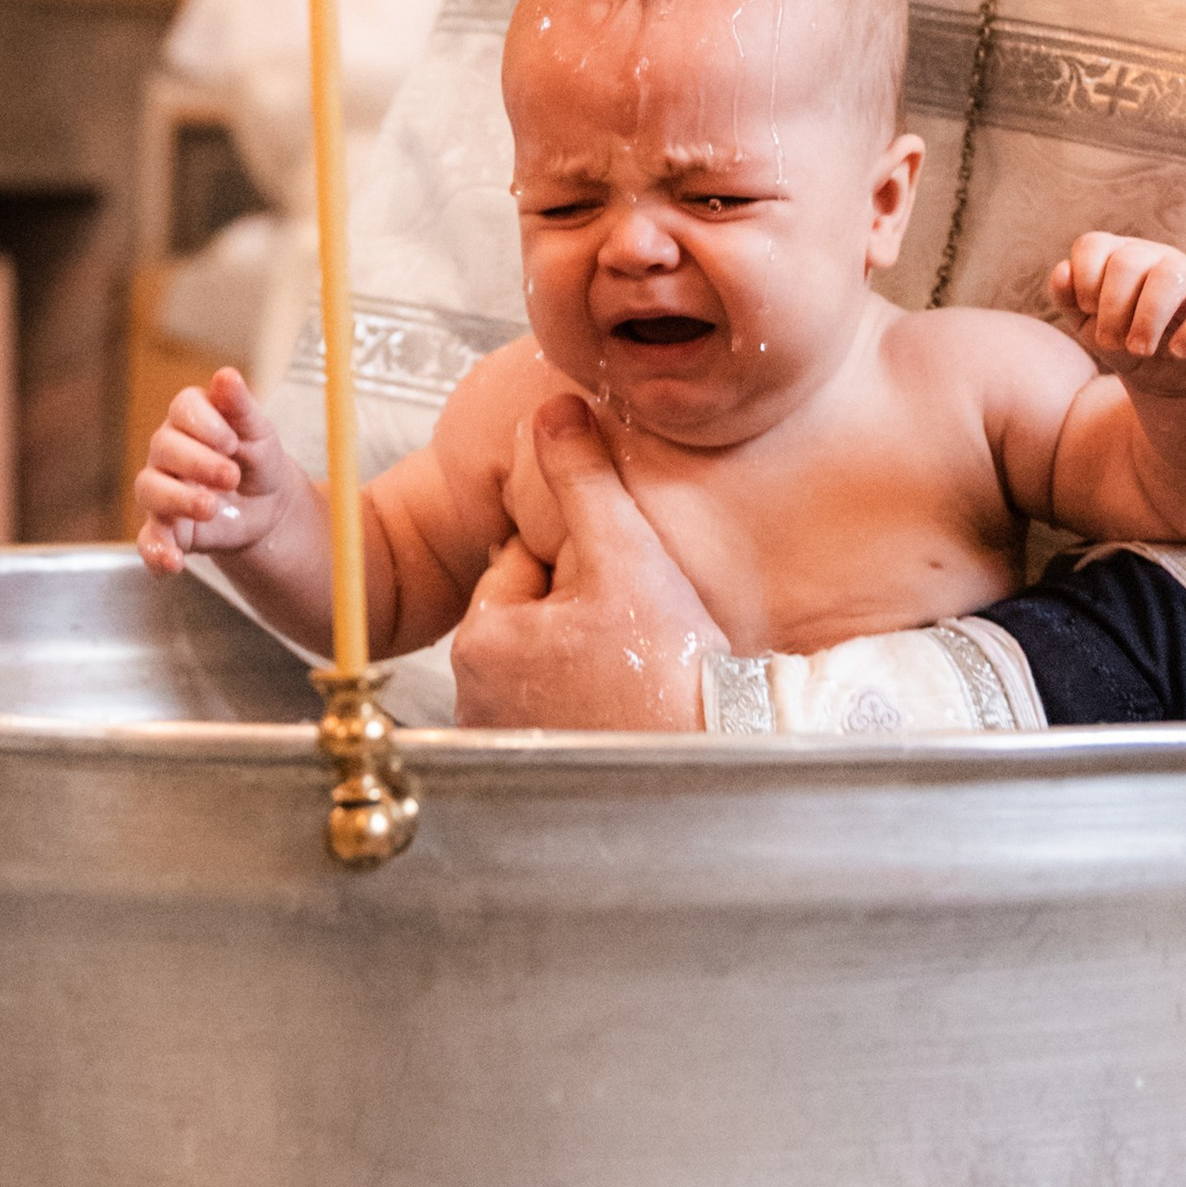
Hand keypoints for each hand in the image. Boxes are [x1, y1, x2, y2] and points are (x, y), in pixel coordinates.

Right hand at [135, 368, 296, 574]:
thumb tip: (226, 375)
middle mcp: (167, 451)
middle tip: (231, 476)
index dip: (204, 423)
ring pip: (150, 490)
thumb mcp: (260, 433)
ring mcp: (161, 489)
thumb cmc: (259, 460)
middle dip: (197, 462)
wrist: (268, 508)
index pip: (182, 409)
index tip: (231, 440)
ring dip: (178, 500)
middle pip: (164, 448)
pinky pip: (148, 539)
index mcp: (191, 419)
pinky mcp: (164, 528)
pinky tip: (173, 563)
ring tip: (211, 508)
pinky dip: (156, 552)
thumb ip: (242, 407)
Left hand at [449, 396, 717, 730]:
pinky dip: (584, 707)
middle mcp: (474, 697)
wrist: (711, 760)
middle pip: (532, 617)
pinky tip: (626, 708)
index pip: (523, 565)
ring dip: (580, 660)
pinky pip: (555, 714)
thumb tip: (555, 412)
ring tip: (635, 671)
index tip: (624, 590)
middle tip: (636, 631)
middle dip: (578, 614)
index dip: (580, 566)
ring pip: (543, 665)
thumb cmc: (671, 671)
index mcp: (483, 640)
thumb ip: (586, 482)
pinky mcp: (532, 774)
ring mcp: (501, 740)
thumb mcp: (627, 557)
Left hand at [1050, 233, 1185, 386]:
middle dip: (1113, 308)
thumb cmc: (1121, 338)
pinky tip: (1178, 351)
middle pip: (1127, 262)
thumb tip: (1062, 271)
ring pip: (1169, 276)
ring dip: (1148, 319)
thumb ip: (1069, 299)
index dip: (1084, 279)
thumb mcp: (1087, 324)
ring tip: (1140, 349)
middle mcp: (1152, 256)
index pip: (1093, 245)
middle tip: (1112, 342)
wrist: (1165, 372)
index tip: (1087, 311)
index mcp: (1115, 255)